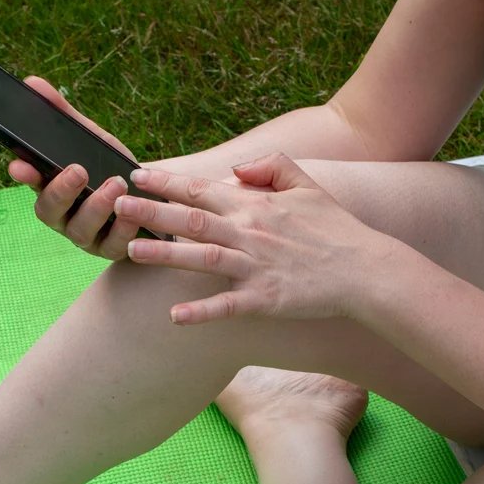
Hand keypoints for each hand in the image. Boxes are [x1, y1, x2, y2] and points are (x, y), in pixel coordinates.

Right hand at [7, 77, 140, 259]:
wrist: (153, 199)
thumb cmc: (112, 169)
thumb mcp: (92, 140)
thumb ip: (64, 115)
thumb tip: (33, 82)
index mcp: (52, 187)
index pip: (30, 182)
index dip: (23, 175)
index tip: (19, 165)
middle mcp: (64, 215)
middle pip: (48, 211)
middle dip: (61, 191)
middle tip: (79, 170)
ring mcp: (86, 236)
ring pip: (80, 230)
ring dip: (97, 206)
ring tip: (116, 184)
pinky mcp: (112, 250)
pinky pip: (114, 245)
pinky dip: (124, 227)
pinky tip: (134, 211)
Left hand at [112, 153, 381, 324]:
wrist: (366, 269)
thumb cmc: (335, 228)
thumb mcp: (307, 184)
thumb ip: (270, 167)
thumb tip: (234, 169)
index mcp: (255, 205)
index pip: (201, 189)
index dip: (167, 182)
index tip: (137, 176)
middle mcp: (250, 233)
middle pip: (191, 219)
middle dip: (152, 212)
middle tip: (117, 206)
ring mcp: (256, 266)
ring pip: (201, 258)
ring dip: (165, 254)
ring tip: (132, 252)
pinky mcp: (265, 298)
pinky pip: (227, 305)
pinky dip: (200, 311)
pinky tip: (174, 316)